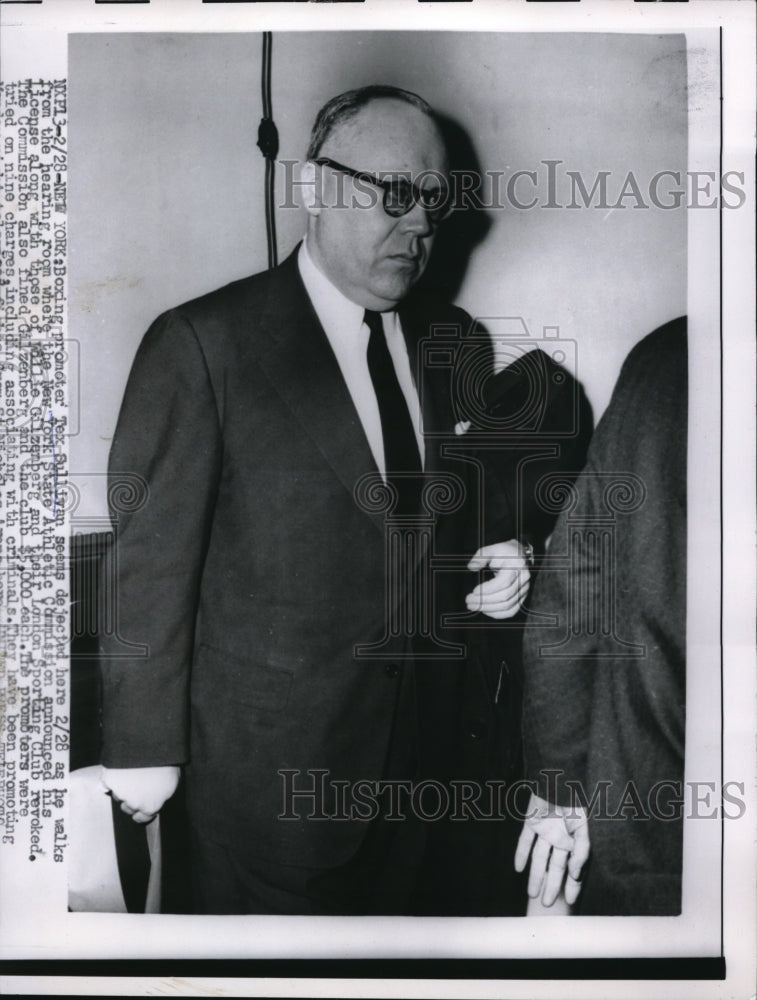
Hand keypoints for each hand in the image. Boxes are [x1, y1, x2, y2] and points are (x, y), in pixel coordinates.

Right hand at [100, 765, 180, 823]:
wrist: (150, 746)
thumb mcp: (173, 781)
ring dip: (122, 788)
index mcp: (150, 806)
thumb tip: (159, 798)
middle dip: (132, 799)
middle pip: (128, 808)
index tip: (143, 804)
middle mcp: (133, 804)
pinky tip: (116, 772)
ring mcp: (119, 793)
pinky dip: (109, 780)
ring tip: (131, 773)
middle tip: (138, 784)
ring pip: (118, 796)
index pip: (142, 818)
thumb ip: (163, 795)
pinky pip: (105, 785)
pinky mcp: (108, 781)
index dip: (142, 811)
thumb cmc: (166, 762)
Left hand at [466, 540, 530, 618]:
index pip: (504, 582)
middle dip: (484, 601)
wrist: (519, 555)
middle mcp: (523, 579)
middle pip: (505, 596)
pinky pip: (511, 611)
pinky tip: (485, 611)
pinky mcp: (522, 597)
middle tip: (468, 601)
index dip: (488, 589)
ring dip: (488, 609)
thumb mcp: (492, 549)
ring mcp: (524, 590)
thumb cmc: (504, 552)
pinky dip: (497, 614)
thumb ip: (481, 557)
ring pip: (507, 606)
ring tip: (473, 606)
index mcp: (517, 565)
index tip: (474, 591)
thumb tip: (472, 567)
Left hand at [514, 792, 589, 907]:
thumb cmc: (576, 800)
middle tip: (545, 904)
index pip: (573, 867)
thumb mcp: (584, 826)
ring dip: (535, 875)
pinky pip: (524, 840)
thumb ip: (581, 850)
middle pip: (554, 866)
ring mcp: (544, 829)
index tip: (570, 901)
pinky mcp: (531, 820)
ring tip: (531, 894)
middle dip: (551, 886)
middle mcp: (559, 837)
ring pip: (538, 857)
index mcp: (574, 839)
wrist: (560, 776)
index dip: (572, 885)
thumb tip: (575, 873)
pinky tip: (518, 869)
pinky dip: (520, 853)